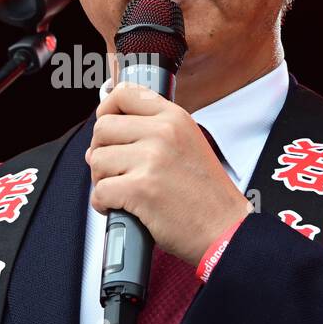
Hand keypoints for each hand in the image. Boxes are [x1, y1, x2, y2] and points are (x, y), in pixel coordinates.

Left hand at [87, 82, 250, 263]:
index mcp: (174, 118)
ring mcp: (151, 159)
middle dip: (100, 152)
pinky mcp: (140, 188)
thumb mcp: (188, 145)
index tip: (107, 129)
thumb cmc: (206, 196)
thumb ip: (151, 134)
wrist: (225, 229)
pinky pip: (99, 191)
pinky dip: (103, 204)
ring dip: (101, 180)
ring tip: (121, 192)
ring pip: (97, 160)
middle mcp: (163, 133)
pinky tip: (120, 208)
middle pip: (103, 128)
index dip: (106, 110)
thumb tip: (100, 141)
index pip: (124, 94)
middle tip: (114, 171)